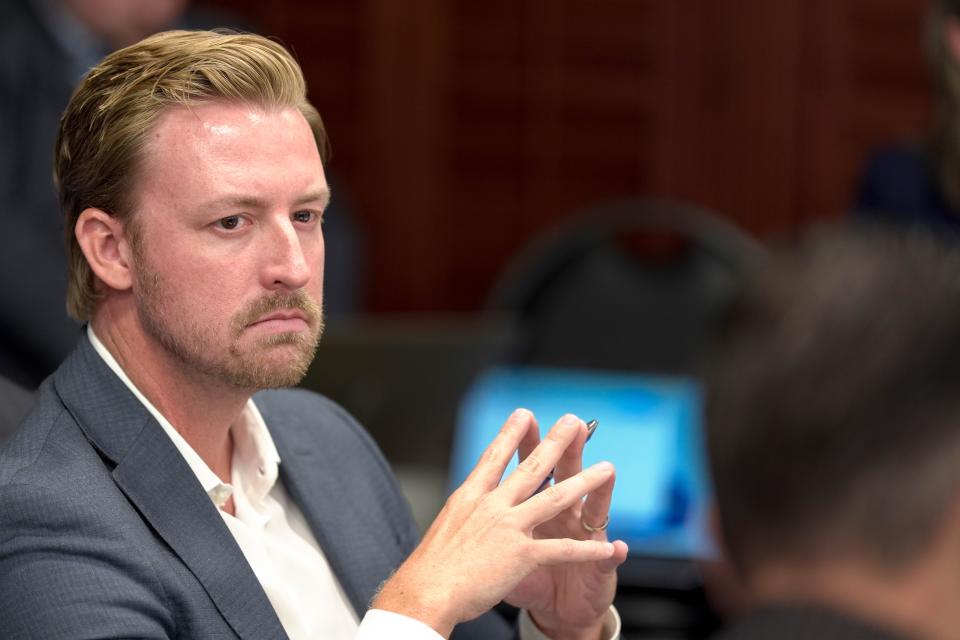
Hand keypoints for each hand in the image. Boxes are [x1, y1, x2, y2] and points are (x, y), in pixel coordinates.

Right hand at [372, 410, 618, 637]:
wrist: (426, 592)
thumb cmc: (430, 566)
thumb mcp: (445, 525)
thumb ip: (466, 513)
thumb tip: (469, 506)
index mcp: (471, 496)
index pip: (494, 458)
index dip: (510, 434)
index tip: (523, 414)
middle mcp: (493, 505)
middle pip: (532, 467)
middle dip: (556, 442)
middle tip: (573, 421)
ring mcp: (510, 527)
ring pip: (556, 498)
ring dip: (585, 482)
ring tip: (607, 468)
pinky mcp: (522, 554)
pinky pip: (563, 550)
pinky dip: (587, 550)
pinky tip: (607, 547)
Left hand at [506, 415, 628, 639]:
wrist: (556, 612)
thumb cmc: (529, 580)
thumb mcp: (505, 553)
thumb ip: (494, 528)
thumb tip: (468, 504)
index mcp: (537, 509)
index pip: (531, 470)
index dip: (526, 444)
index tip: (523, 417)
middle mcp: (564, 517)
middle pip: (565, 477)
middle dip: (569, 451)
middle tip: (573, 423)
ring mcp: (584, 539)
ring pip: (593, 509)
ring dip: (599, 490)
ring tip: (607, 470)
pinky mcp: (598, 567)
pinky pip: (605, 561)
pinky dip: (612, 554)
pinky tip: (618, 546)